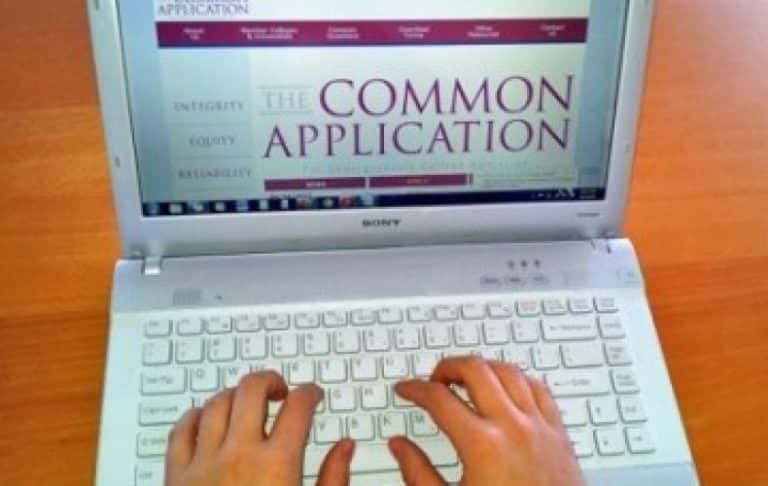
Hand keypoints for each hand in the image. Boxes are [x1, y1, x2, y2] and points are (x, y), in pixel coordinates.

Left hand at [165, 371, 354, 485]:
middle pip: (252, 390)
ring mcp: (203, 463)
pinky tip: (208, 420)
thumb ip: (333, 479)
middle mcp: (239, 454)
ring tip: (247, 405)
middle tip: (281, 391)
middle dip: (270, 381)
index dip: (310, 392)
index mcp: (278, 464)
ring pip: (216, 403)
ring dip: (235, 396)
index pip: (298, 407)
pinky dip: (196, 416)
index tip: (313, 395)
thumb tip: (345, 447)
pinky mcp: (176, 476)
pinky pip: (181, 429)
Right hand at [390, 357, 583, 485]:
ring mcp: (539, 427)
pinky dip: (518, 379)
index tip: (406, 389)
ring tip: (466, 379)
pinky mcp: (559, 433)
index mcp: (482, 446)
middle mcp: (512, 428)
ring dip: (482, 368)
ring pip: (508, 371)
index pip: (438, 399)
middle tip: (434, 380)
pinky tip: (506, 387)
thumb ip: (419, 474)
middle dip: (448, 367)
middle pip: (475, 370)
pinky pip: (538, 388)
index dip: (414, 389)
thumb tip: (399, 446)